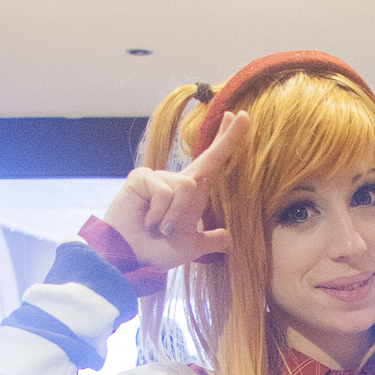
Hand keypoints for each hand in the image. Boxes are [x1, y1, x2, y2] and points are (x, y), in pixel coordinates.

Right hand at [100, 110, 251, 271]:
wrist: (131, 258)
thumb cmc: (156, 251)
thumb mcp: (190, 247)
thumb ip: (210, 241)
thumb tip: (228, 239)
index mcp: (190, 195)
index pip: (212, 163)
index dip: (226, 141)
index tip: (241, 118)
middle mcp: (176, 181)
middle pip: (207, 157)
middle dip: (228, 138)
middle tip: (243, 116)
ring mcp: (159, 177)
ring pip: (186, 187)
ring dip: (175, 216)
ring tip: (160, 229)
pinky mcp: (142, 177)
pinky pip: (165, 192)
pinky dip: (160, 214)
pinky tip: (147, 222)